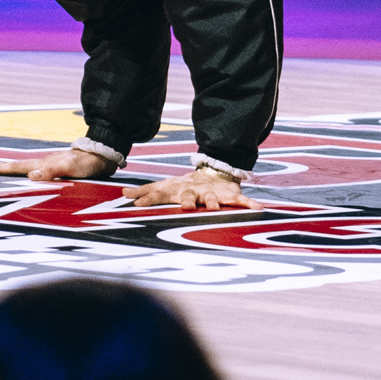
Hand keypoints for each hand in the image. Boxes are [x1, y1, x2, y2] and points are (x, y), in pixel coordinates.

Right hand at [0, 144, 120, 182]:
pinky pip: (38, 173)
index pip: (19, 166)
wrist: (103, 155)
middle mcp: (45, 164)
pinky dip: (27, 174)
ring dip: (14, 170)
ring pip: (28, 169)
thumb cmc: (88, 163)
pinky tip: (29, 177)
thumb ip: (51, 171)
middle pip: (19, 166)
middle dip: (3, 168)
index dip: (2, 169)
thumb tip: (30, 175)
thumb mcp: (70, 167)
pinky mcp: (59, 170)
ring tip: (3, 172)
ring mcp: (51, 166)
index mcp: (44, 164)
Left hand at [120, 169, 252, 211]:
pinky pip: (241, 200)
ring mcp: (213, 192)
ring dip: (215, 202)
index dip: (149, 197)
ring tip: (216, 207)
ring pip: (214, 198)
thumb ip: (146, 192)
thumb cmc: (186, 185)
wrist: (214, 170)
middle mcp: (195, 191)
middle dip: (187, 201)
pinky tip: (258, 209)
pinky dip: (250, 204)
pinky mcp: (230, 194)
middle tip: (185, 206)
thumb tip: (122, 193)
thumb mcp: (166, 187)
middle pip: (189, 196)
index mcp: (178, 190)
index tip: (137, 203)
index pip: (160, 193)